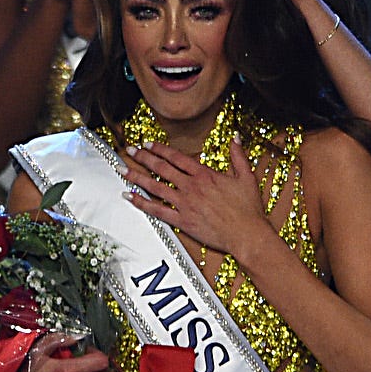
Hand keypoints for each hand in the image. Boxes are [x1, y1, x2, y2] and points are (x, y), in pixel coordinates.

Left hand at [123, 138, 270, 266]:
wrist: (247, 234)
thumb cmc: (248, 209)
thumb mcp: (246, 177)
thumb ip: (238, 155)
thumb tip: (235, 137)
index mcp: (205, 175)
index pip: (177, 157)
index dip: (160, 149)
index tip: (148, 144)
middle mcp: (191, 187)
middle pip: (161, 168)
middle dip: (143, 157)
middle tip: (129, 150)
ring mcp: (185, 204)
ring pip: (155, 187)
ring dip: (136, 177)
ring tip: (122, 170)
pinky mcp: (182, 221)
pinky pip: (157, 211)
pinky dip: (141, 203)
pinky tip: (129, 197)